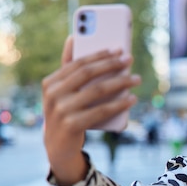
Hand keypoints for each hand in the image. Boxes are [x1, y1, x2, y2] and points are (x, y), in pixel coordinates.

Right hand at [41, 36, 140, 185]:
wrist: (58, 147)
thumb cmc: (66, 113)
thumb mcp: (62, 92)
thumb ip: (68, 69)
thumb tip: (73, 37)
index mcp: (50, 83)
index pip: (78, 63)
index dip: (99, 55)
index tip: (118, 49)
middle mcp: (53, 95)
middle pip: (88, 74)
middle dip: (112, 65)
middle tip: (129, 60)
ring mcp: (62, 111)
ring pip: (98, 91)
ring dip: (120, 82)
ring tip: (136, 79)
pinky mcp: (72, 125)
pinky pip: (102, 111)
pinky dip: (119, 104)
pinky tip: (131, 99)